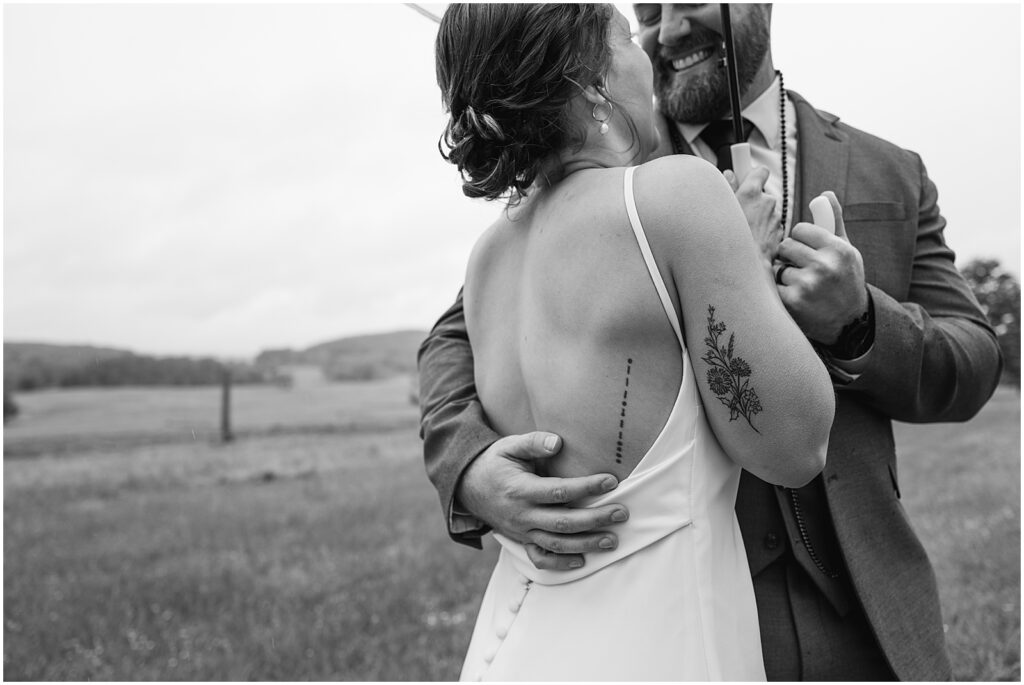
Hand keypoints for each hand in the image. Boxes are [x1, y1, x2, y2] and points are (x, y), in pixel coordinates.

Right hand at [456, 431, 628, 570]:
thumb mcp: (509, 446)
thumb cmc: (495, 463)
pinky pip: (541, 558)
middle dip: (595, 519)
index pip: (559, 491)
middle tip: (621, 513)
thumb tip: (558, 442)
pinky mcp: (521, 541)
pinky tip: (583, 560)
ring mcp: (521, 531)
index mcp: (520, 490)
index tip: (611, 481)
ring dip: (586, 544)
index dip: (586, 487)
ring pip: (557, 544)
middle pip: (563, 522)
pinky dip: (561, 563)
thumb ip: (533, 443)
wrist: (467, 487)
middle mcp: (522, 515)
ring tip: (612, 541)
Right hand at [724, 166, 781, 265]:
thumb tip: (730, 175)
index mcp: (751, 192)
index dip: (754, 175)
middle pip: (762, 195)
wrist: (741, 266)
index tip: (746, 179)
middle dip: (752, 202)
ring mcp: (775, 219)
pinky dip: (762, 232)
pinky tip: (750, 240)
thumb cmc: (727, 237)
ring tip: (743, 231)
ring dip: (757, 218)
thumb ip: (727, 188)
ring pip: (766, 213)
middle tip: (738, 212)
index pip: (760, 171)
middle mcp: (767, 202)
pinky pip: (770, 228)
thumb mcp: (720, 208)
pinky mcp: (779, 234)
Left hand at [775, 192, 867, 344]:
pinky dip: (779, 290)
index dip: (800, 240)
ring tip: (801, 285)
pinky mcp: (792, 302)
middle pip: (786, 246)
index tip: (807, 250)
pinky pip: (773, 285)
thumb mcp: (846, 251)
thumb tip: (823, 194)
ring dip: (784, 275)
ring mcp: (807, 284)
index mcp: (838, 249)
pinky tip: (793, 297)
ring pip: (778, 266)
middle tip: (803, 269)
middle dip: (790, 256)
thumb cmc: (845, 280)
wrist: (849, 323)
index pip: (800, 229)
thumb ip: (832, 222)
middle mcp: (824, 265)